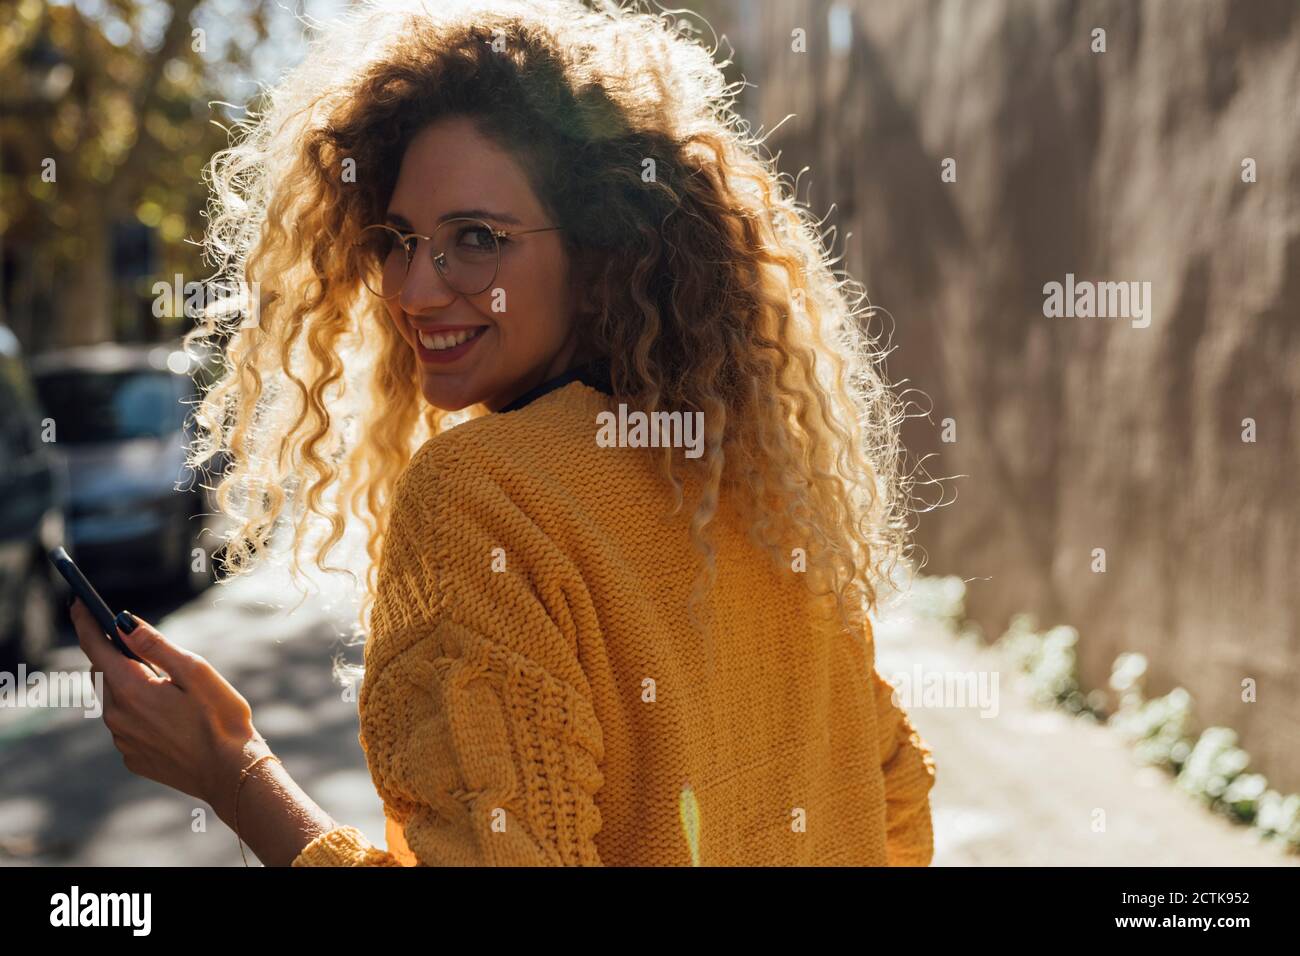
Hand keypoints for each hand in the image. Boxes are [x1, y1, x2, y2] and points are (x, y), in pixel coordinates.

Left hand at [71, 598, 264, 813]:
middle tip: (134, 641)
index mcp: (131, 690)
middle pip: (102, 673)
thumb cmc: (221, 718)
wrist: (231, 773)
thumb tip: (124, 622)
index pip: (96, 647)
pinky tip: (169, 716)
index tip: (78, 602)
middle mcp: (117, 717)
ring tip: (164, 684)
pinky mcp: (133, 758)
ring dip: (128, 684)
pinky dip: (137, 711)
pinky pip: (125, 725)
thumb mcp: (196, 672)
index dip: (85, 622)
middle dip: (112, 653)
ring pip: (114, 700)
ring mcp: (123, 741)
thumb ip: (156, 646)